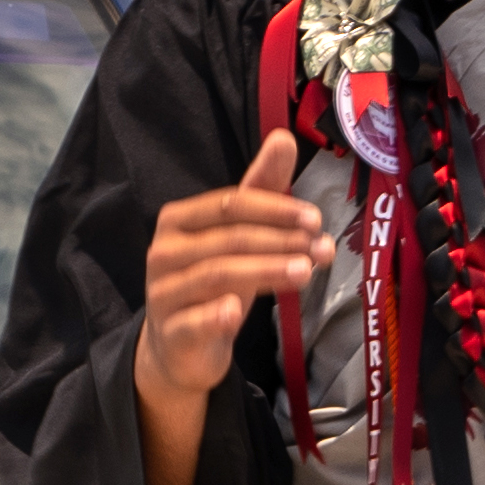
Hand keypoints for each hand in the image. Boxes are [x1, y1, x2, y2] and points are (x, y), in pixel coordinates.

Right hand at [140, 130, 324, 402]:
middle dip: (279, 241)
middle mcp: (164, 251)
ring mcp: (163, 293)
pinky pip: (193, 322)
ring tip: (306, 273)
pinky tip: (238, 312)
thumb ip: (260, 190)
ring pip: (217, 275)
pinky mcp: (171, 332)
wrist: (181, 347)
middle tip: (321, 249)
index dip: (275, 209)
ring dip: (265, 271)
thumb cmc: (214, 283)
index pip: (230, 205)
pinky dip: (216, 316)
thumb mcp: (238, 236)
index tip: (316, 219)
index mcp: (179, 219)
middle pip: (228, 239)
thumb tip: (284, 137)